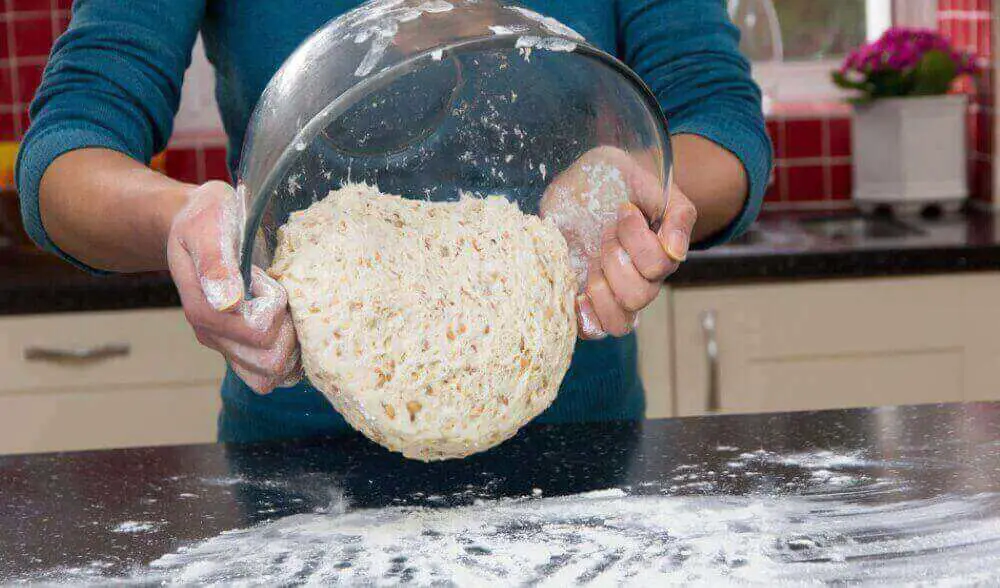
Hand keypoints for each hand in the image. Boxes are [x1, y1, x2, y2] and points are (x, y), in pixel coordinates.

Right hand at [167, 181, 301, 392]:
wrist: (196, 223)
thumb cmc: (204, 220)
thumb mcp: (207, 228)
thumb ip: (215, 263)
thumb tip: (227, 302)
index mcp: (204, 310)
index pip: (258, 333)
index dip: (275, 307)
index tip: (264, 277)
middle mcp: (214, 335)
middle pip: (268, 364)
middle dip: (288, 332)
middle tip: (283, 297)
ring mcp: (227, 344)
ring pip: (271, 374)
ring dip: (290, 346)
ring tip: (285, 309)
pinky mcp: (242, 345)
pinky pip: (271, 371)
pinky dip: (289, 353)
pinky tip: (288, 321)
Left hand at [541, 147, 696, 339]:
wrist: (584, 181)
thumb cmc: (619, 178)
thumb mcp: (649, 179)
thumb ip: (675, 213)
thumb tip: (676, 251)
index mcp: (660, 253)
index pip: (659, 266)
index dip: (638, 240)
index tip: (623, 208)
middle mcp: (641, 279)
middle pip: (638, 297)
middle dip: (615, 261)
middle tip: (604, 235)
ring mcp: (613, 292)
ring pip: (619, 323)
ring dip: (600, 292)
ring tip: (590, 264)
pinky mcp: (586, 298)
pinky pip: (592, 330)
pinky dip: (583, 318)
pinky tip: (576, 295)